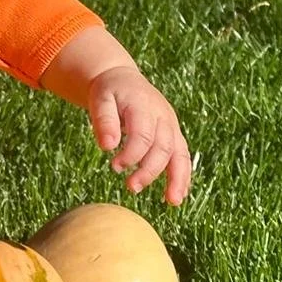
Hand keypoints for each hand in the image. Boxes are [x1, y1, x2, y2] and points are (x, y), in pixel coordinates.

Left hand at [86, 66, 191, 205]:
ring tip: (170, 201)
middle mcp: (163, 117)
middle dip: (149, 170)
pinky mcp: (173, 135)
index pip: (143, 135)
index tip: (114, 166)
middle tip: (130, 187)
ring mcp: (171, 126)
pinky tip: (176, 196)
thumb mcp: (100, 99)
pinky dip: (182, 177)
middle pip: (163, 148)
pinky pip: (182, 157)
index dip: (131, 154)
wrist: (123, 80)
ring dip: (176, 178)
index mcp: (144, 106)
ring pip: (179, 154)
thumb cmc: (109, 92)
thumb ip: (103, 121)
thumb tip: (107, 146)